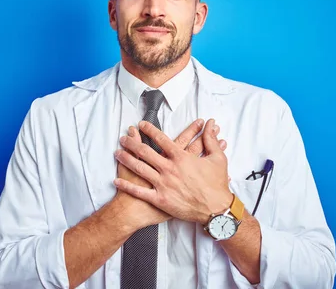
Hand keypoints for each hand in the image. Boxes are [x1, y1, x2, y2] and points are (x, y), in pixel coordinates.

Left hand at [114, 119, 232, 224]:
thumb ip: (211, 140)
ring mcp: (163, 184)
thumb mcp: (218, 158)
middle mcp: (169, 169)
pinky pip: (139, 192)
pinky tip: (117, 180)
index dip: (149, 130)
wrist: (216, 210)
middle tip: (123, 138)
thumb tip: (211, 124)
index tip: (141, 124)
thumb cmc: (217, 185)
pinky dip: (127, 186)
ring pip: (139, 168)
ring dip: (126, 159)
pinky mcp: (160, 199)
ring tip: (117, 153)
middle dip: (132, 143)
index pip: (161, 139)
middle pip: (145, 152)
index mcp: (181, 158)